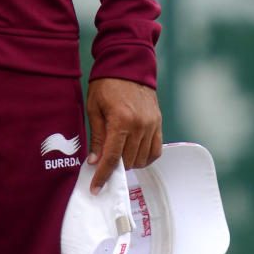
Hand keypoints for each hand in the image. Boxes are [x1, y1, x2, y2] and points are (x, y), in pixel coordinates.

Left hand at [86, 77, 161, 192]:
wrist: (128, 64)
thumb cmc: (106, 84)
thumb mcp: (94, 108)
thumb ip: (96, 136)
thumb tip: (94, 161)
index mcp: (120, 120)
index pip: (111, 157)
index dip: (103, 175)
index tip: (96, 188)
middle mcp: (139, 125)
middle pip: (128, 161)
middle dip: (114, 167)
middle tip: (104, 163)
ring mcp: (152, 125)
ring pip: (142, 159)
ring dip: (129, 163)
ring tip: (118, 156)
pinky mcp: (158, 123)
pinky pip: (155, 150)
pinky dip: (145, 157)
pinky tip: (134, 154)